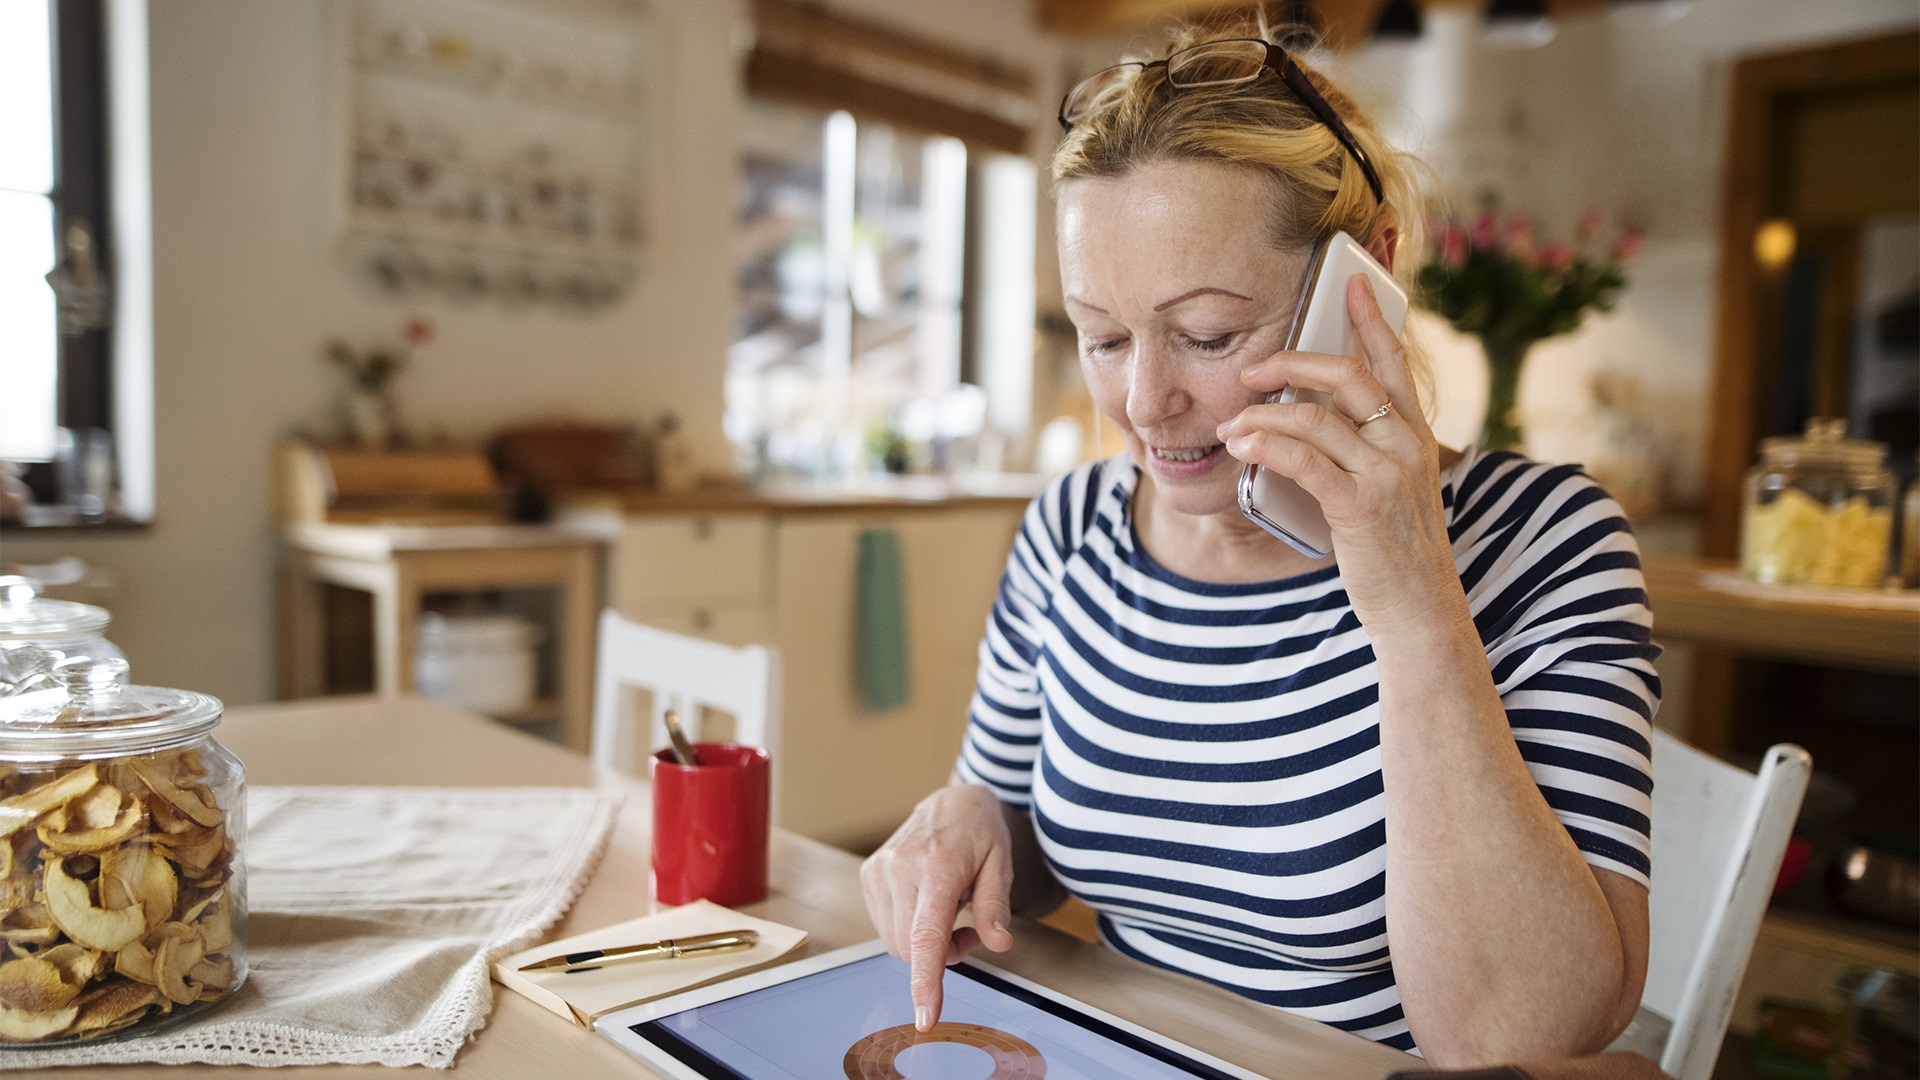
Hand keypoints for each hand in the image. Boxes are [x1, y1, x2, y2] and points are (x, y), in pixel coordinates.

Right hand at [859, 784, 1015, 1029]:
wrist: (952, 802)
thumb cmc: (981, 834)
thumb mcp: (1001, 865)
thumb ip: (996, 906)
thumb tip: (998, 943)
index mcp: (937, 866)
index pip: (925, 935)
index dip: (925, 980)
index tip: (925, 1016)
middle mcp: (898, 867)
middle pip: (911, 948)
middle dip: (942, 955)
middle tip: (971, 930)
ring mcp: (878, 871)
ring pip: (896, 943)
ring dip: (925, 944)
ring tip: (951, 912)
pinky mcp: (868, 876)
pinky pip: (886, 928)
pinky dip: (909, 931)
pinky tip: (927, 907)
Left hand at [1216, 275, 1463, 631]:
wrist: (1420, 612)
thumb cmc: (1397, 554)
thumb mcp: (1391, 491)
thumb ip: (1364, 453)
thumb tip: (1308, 421)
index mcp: (1415, 436)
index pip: (1394, 362)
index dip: (1372, 320)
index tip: (1350, 286)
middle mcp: (1406, 445)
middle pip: (1347, 375)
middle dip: (1292, 363)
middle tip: (1252, 370)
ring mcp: (1387, 474)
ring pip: (1317, 416)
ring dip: (1264, 414)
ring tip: (1231, 425)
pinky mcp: (1361, 506)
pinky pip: (1304, 458)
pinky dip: (1266, 444)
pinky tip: (1242, 444)